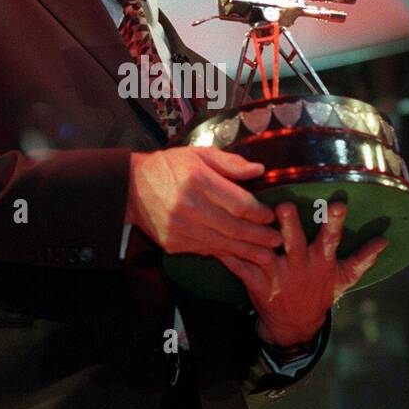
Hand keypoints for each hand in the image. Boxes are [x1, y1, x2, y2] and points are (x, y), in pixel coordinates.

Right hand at [127, 148, 282, 266]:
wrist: (131, 188)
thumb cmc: (169, 166)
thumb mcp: (199, 154)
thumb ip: (230, 162)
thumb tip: (259, 171)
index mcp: (197, 180)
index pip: (238, 203)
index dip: (259, 213)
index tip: (271, 216)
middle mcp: (189, 207)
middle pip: (234, 228)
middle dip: (260, 237)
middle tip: (278, 240)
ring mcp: (180, 229)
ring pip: (222, 244)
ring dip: (248, 252)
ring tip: (268, 255)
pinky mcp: (173, 243)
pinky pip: (206, 250)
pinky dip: (226, 254)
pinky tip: (241, 255)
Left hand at [219, 201, 386, 345]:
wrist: (295, 326)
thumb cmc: (319, 293)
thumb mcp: (343, 278)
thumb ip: (362, 258)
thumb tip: (384, 240)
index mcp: (321, 261)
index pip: (332, 239)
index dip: (335, 222)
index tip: (338, 204)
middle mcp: (299, 266)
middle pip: (294, 242)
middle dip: (289, 225)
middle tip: (283, 206)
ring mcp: (277, 275)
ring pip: (265, 252)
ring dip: (255, 236)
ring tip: (246, 217)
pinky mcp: (255, 283)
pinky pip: (240, 265)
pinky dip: (228, 252)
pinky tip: (217, 235)